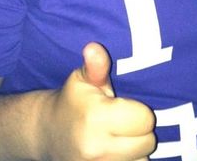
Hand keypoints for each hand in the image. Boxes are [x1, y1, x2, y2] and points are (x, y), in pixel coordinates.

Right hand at [42, 43, 155, 160]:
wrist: (49, 134)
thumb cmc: (73, 101)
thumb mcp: (83, 79)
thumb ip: (96, 66)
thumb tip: (94, 47)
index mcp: (96, 118)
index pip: (145, 119)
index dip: (139, 111)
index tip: (125, 107)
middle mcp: (97, 149)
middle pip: (148, 142)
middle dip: (140, 131)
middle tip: (124, 123)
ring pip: (142, 160)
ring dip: (136, 151)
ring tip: (120, 138)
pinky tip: (118, 152)